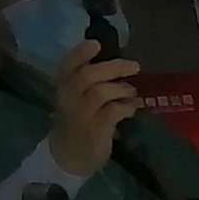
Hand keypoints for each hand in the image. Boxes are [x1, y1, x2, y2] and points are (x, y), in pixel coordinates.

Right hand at [46, 38, 145, 176]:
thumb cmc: (78, 120)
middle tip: (135, 66)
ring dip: (122, 89)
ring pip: (102, 91)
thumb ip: (91, 81)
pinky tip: (132, 109)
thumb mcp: (77, 98)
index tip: (97, 44)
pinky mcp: (95, 130)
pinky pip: (114, 111)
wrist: (70, 155)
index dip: (81, 52)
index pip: (68, 64)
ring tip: (131, 93)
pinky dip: (127, 107)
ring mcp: (81, 115)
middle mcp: (68, 98)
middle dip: (114, 67)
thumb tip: (119, 62)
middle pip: (88, 74)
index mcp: (63, 86)